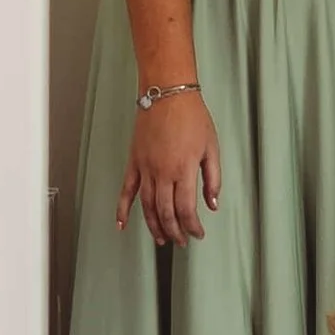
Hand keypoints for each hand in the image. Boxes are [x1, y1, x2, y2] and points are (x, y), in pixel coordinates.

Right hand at [117, 89, 220, 244]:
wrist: (168, 94)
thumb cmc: (192, 116)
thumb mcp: (212, 148)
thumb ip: (213, 179)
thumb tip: (212, 203)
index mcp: (184, 170)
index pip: (187, 209)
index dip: (192, 226)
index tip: (197, 234)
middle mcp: (162, 173)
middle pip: (166, 212)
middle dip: (174, 231)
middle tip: (181, 241)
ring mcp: (145, 168)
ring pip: (147, 206)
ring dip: (154, 226)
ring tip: (161, 239)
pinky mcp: (134, 162)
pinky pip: (126, 190)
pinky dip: (122, 209)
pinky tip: (121, 223)